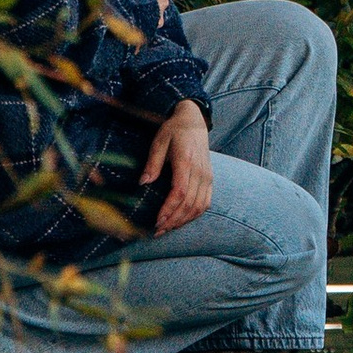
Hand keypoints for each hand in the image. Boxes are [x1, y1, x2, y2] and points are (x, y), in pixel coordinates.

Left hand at [140, 100, 213, 234]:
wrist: (194, 121)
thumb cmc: (174, 130)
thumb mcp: (159, 141)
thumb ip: (152, 162)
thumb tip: (143, 183)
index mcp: (186, 161)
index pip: (179, 192)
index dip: (169, 209)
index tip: (156, 221)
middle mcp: (200, 171)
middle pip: (189, 203)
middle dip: (173, 220)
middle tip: (157, 231)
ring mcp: (207, 176)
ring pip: (199, 206)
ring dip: (183, 221)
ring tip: (167, 228)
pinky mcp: (210, 179)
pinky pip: (206, 203)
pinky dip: (194, 215)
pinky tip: (181, 220)